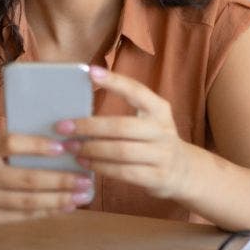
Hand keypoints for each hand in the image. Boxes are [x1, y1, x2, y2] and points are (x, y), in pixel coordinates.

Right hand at [0, 132, 94, 223]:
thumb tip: (59, 147)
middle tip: (85, 178)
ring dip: (58, 199)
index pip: (11, 144)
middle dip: (60, 180)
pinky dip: (45, 211)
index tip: (63, 147)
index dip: (37, 146)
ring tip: (81, 195)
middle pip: (25, 179)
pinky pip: (21, 216)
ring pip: (27, 202)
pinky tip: (64, 206)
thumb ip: (12, 145)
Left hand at [57, 66, 193, 199]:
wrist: (185, 172)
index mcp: (159, 109)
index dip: (115, 81)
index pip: (136, 91)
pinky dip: (101, 167)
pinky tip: (84, 163)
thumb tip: (79, 105)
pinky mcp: (157, 177)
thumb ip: (123, 112)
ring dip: (91, 149)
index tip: (90, 72)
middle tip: (63, 127)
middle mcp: (162, 130)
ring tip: (70, 147)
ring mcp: (162, 155)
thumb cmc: (154, 141)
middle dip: (89, 126)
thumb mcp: (148, 120)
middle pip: (122, 126)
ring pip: (121, 151)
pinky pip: (124, 172)